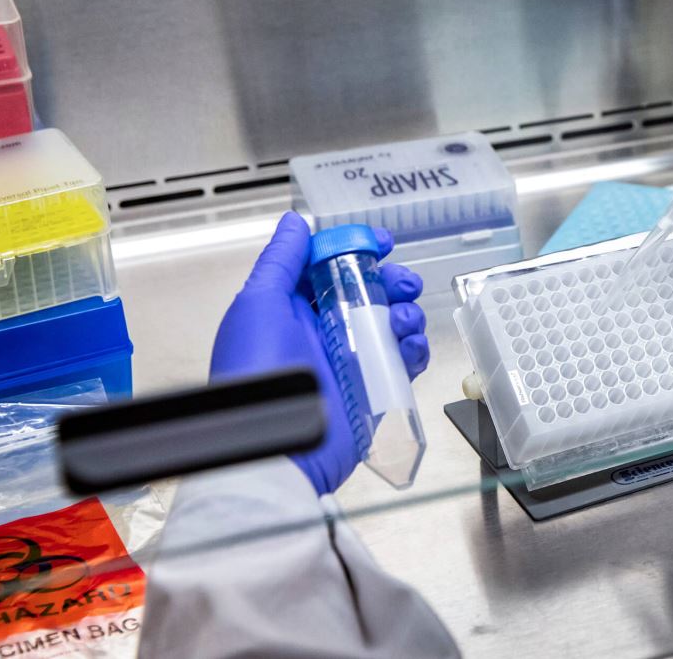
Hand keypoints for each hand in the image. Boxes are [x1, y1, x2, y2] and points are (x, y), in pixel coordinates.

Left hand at [210, 212, 429, 494]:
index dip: (357, 249)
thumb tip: (296, 222)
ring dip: (407, 313)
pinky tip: (409, 348)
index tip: (381, 242)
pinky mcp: (372, 388)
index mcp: (289, 307)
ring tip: (404, 321)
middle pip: (368, 291)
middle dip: (392, 281)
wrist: (277, 449)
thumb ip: (282, 261)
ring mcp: (348, 359)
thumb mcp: (260, 304)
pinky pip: (403, 360)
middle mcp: (320, 330)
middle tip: (403, 283)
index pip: (328, 266)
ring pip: (391, 322)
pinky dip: (413, 349)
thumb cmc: (259, 376)